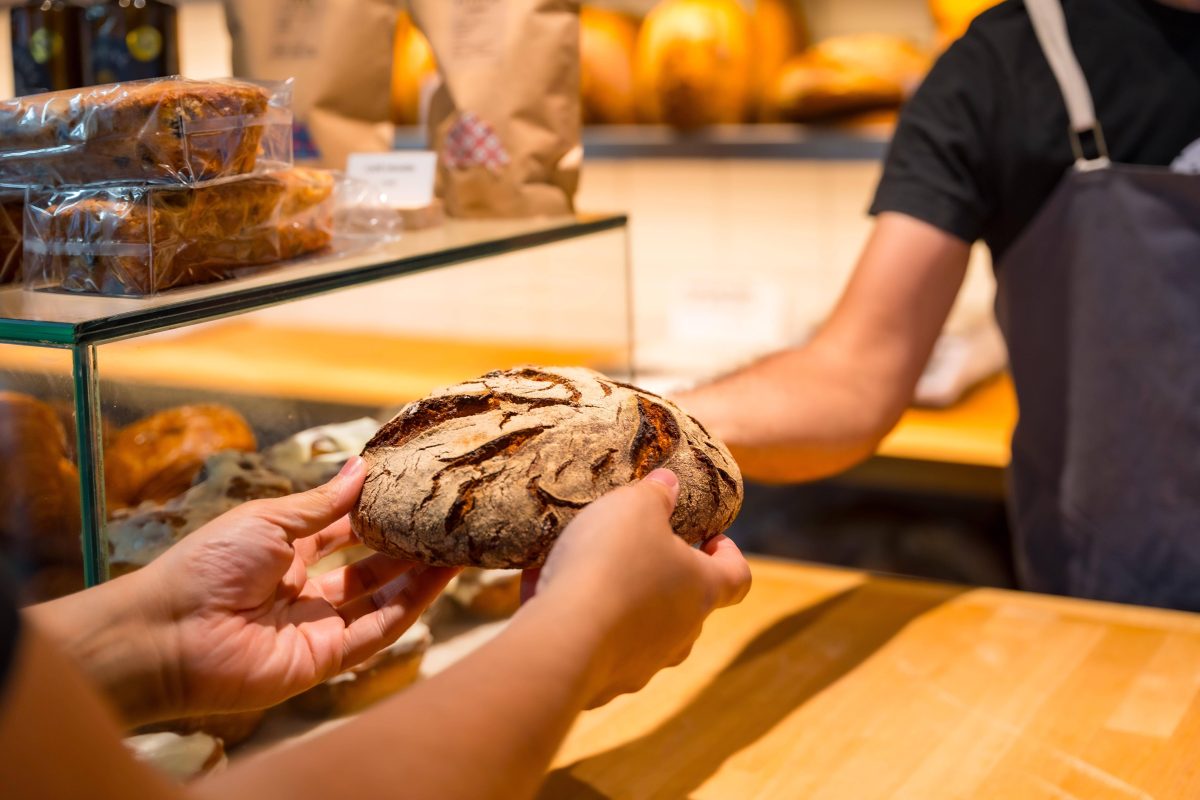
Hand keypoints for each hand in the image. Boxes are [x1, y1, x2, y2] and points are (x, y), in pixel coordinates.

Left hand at [122, 457, 456, 720]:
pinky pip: (377, 631)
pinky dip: (411, 606)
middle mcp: (303, 590)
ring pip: (380, 600)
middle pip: (367, 568)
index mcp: (282, 553)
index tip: (413, 493)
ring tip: (456, 546)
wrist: (169, 633)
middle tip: (445, 521)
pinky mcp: (326, 659)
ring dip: (418, 575)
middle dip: (405, 546)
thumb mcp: (268, 520)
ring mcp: (317, 626)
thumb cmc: (207, 566)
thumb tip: (361, 468)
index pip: (341, 532)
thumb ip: (322, 504)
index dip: (376, 515)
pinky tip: (439, 578)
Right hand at [522, 469, 750, 706]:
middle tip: (636, 551)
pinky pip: (595, 647)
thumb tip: (669, 484)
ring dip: (618, 603)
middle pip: (687, 606)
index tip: (709, 537)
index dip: (728, 554)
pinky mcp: (604, 684)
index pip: (738, 576)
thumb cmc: (611, 564)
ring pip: (640, 632)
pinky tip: (543, 596)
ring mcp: (644, 665)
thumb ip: (656, 493)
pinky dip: (578, 622)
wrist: (563, 639)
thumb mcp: (635, 506)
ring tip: (579, 573)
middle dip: (665, 578)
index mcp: (702, 589)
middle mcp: (682, 634)